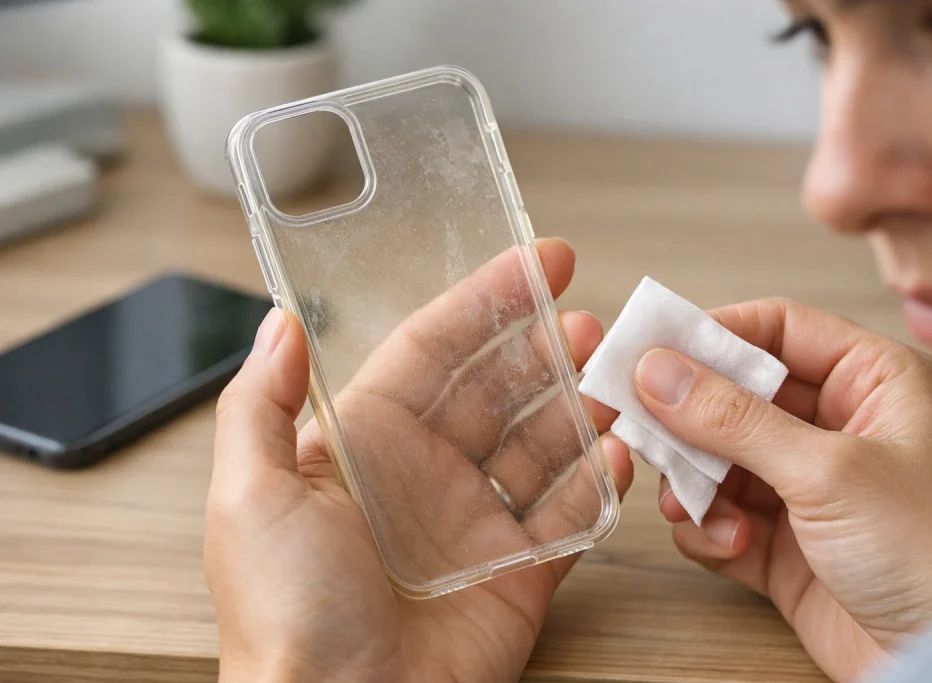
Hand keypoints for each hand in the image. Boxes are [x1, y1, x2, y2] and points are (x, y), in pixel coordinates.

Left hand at [205, 238, 632, 682]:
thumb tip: (278, 323)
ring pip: (542, 444)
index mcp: (365, 445)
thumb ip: (259, 402)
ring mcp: (475, 523)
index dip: (488, 300)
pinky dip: (598, 484)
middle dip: (544, 348)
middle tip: (587, 323)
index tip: (538, 262)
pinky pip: (570, 516)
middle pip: (498, 388)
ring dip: (579, 407)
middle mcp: (424, 475)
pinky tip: (617, 454)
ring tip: (613, 379)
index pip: (436, 349)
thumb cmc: (284, 615)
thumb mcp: (252, 495)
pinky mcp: (518, 573)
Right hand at [632, 298, 931, 681]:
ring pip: (713, 457)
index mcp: (867, 381)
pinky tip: (731, 544)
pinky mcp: (777, 538)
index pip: (774, 330)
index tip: (650, 348)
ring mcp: (800, 483)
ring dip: (693, 482)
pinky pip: (714, 514)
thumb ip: (732, 418)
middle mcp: (830, 425)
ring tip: (693, 504)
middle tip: (634, 422)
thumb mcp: (827, 471)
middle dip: (684, 416)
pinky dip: (707, 528)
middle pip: (731, 394)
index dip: (711, 335)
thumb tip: (658, 370)